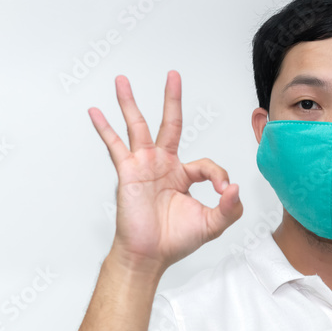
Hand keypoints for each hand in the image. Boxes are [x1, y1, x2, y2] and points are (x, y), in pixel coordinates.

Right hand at [88, 71, 242, 272]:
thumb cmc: (177, 240)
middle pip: (170, 124)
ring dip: (130, 103)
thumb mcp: (213, 224)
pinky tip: (96, 111)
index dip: (219, 176)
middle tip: (173, 75)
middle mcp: (164, 165)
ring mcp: (144, 165)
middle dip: (172, 99)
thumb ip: (229, 207)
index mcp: (185, 176)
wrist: (150, 255)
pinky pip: (115, 145)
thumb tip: (235, 187)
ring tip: (122, 80)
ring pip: (138, 127)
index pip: (206, 163)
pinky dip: (105, 128)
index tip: (223, 191)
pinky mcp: (128, 172)